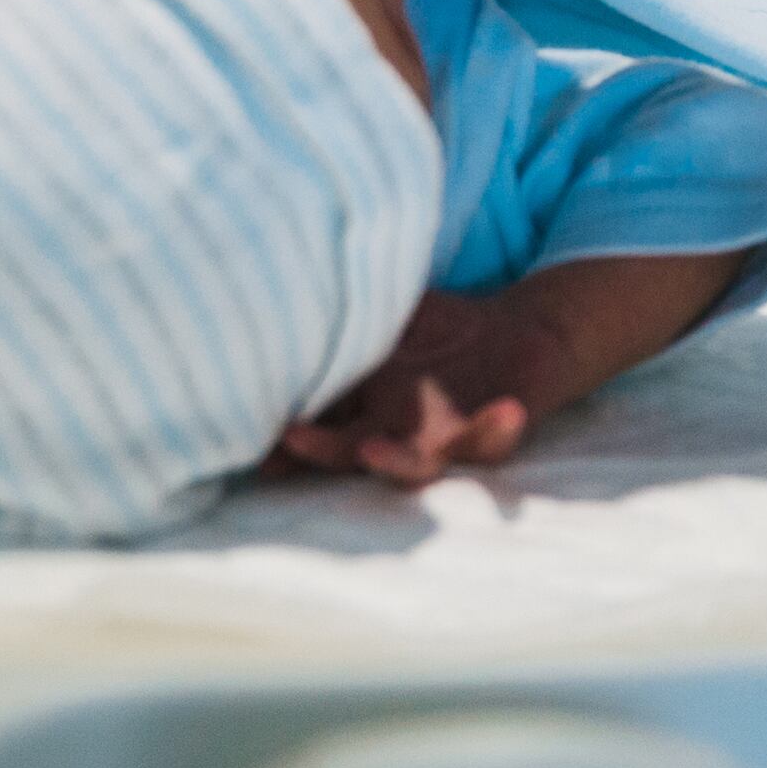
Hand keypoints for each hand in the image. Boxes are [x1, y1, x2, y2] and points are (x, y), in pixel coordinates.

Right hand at [275, 286, 571, 485]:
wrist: (518, 332)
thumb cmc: (441, 330)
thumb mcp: (386, 318)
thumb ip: (348, 317)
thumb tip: (283, 300)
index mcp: (367, 408)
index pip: (317, 427)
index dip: (283, 437)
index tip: (248, 437)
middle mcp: (399, 433)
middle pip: (350, 454)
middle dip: (320, 451)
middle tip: (290, 440)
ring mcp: (445, 438)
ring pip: (417, 466)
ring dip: (396, 464)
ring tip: (373, 452)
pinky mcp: (495, 431)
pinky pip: (495, 440)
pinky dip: (498, 429)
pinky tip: (507, 410)